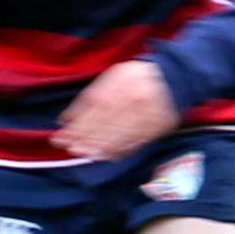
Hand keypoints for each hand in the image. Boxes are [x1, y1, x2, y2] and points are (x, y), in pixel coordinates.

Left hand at [55, 60, 176, 162]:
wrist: (172, 77)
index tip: (62, 137)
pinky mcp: (157, 127)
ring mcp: (147, 115)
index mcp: (121, 85)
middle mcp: (134, 101)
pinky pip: (135, 141)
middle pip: (105, 124)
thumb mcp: (111, 78)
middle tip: (71, 148)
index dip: (77, 126)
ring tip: (84, 153)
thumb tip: (66, 119)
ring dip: (99, 147)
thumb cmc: (134, 78)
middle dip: (85, 138)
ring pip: (120, 135)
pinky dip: (119, 150)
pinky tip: (106, 155)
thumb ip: (89, 97)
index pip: (93, 110)